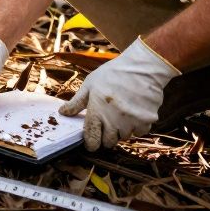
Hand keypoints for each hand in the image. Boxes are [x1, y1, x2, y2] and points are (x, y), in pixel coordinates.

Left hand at [58, 36, 178, 149]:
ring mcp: (131, 122)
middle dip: (106, 136)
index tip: (91, 141)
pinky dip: (136, 126)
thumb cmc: (113, 74)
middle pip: (108, 142)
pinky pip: (139, 132)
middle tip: (106, 123)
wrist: (142, 67)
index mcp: (97, 111)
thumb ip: (76, 102)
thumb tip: (62, 113)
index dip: (91, 143)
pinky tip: (133, 113)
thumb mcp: (90, 84)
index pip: (92, 138)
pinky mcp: (147, 121)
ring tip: (120, 114)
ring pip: (124, 137)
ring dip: (121, 131)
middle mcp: (114, 120)